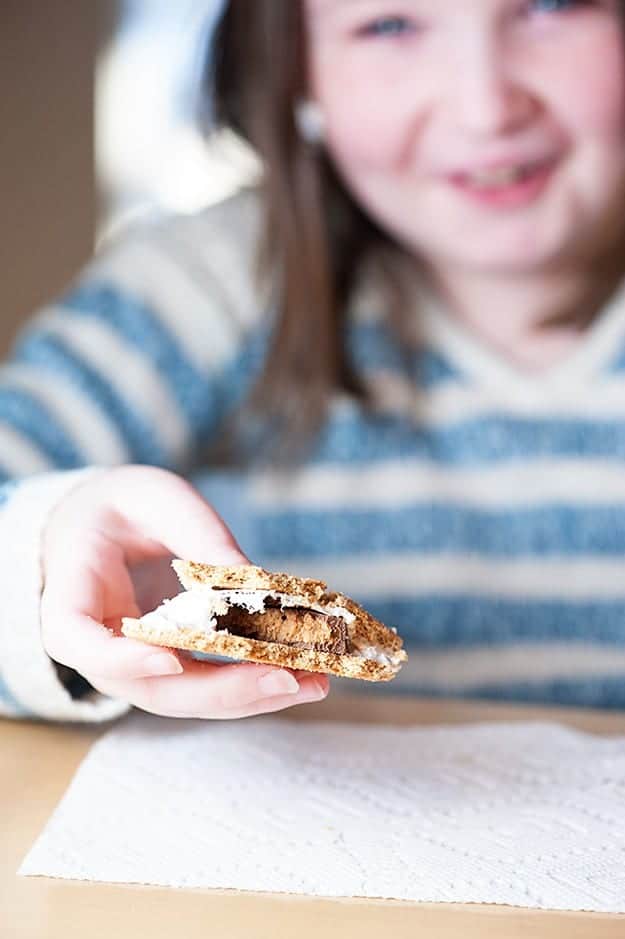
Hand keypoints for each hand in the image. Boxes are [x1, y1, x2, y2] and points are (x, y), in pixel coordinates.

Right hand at [41, 465, 328, 717]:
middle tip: (287, 679)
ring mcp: (135, 662)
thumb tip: (255, 583)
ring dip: (251, 696)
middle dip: (221, 692)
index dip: (120, 660)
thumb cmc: (122, 504)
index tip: (170, 661)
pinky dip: (254, 681)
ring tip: (314, 682)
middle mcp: (98, 643)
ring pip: (186, 697)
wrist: (105, 523)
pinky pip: (208, 683)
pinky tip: (304, 674)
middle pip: (149, 687)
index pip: (75, 639)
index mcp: (71, 591)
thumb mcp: (158, 498)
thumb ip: (197, 534)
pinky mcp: (171, 663)